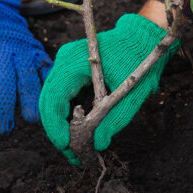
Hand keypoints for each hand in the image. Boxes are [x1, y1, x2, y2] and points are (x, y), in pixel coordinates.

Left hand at [0, 0, 52, 134]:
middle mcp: (0, 47)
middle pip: (4, 81)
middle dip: (3, 108)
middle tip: (1, 130)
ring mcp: (21, 48)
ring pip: (28, 77)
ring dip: (30, 100)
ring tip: (29, 120)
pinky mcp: (35, 49)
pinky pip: (45, 69)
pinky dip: (47, 86)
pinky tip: (47, 103)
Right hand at [39, 13, 178, 164]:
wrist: (144, 38)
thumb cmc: (139, 59)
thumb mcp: (131, 93)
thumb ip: (113, 119)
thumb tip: (97, 144)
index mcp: (73, 62)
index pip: (54, 99)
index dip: (56, 126)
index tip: (66, 147)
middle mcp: (63, 62)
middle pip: (49, 102)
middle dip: (57, 131)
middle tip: (71, 155)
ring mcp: (65, 66)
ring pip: (54, 102)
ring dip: (62, 126)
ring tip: (75, 149)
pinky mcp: (71, 72)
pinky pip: (63, 97)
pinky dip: (68, 116)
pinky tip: (78, 133)